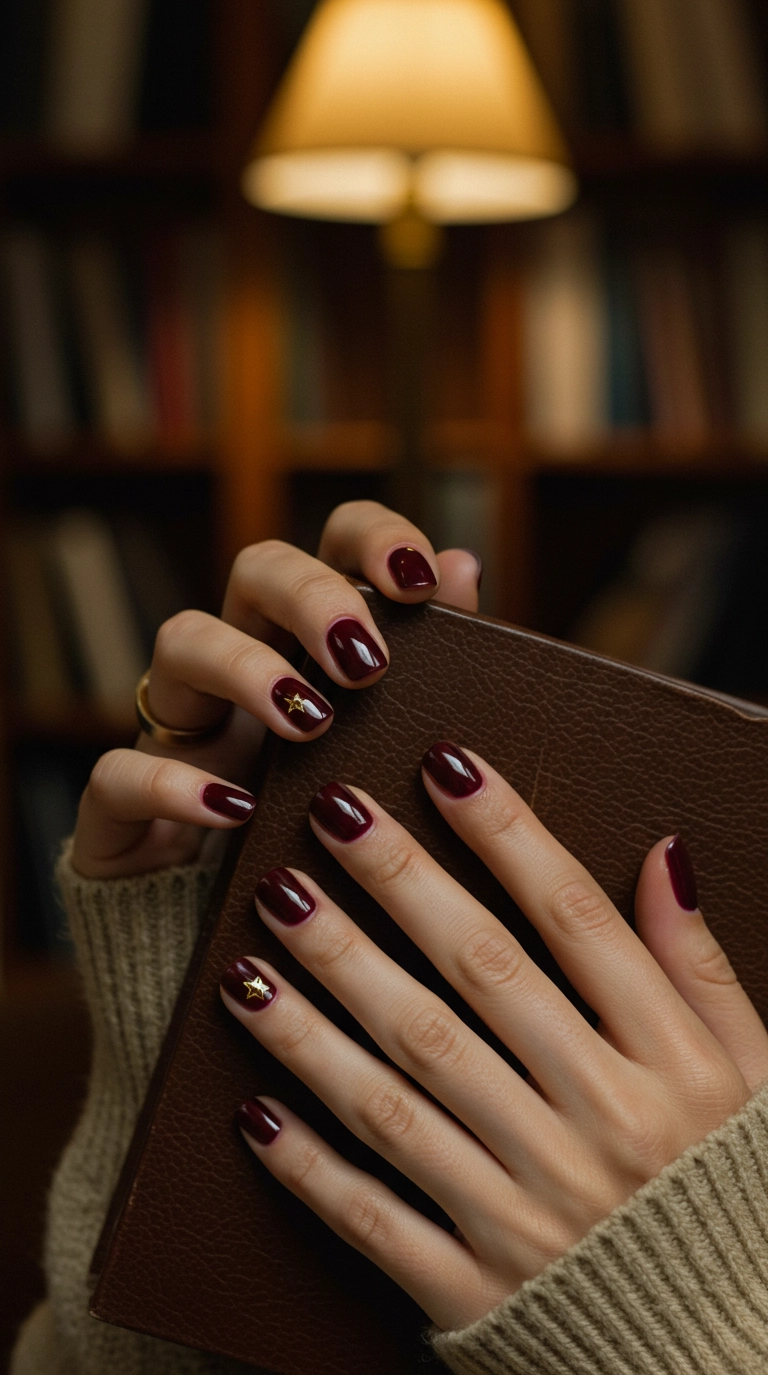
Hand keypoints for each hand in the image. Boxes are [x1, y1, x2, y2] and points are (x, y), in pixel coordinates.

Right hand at [70, 504, 480, 877]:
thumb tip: (460, 564)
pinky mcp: (123, 805)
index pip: (333, 544)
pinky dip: (176, 785)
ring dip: (246, 668)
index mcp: (314, 646)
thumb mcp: (384, 759)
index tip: (419, 579)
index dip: (373, 538)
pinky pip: (121, 772)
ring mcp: (179, 727)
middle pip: (257, 568)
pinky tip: (237, 809)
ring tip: (309, 722)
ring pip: (181, 641)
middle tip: (366, 662)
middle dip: (314, 597)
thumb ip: (426, 666)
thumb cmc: (328, 844)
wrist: (247, 954)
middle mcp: (242, 665)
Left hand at [220, 745, 767, 1331]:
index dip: (507, 832)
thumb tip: (664, 851)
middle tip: (328, 815)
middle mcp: (597, 1127)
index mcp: (669, 1067)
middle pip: (477, 981)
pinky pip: (376, 1217)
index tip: (443, 763)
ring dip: (325, 1006)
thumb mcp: (750, 1076)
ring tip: (264, 929)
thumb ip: (700, 966)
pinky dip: (310, 1163)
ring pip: (405, 1088)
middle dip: (396, 888)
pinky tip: (250, 1100)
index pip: (576, 921)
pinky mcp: (475, 1288)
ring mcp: (530, 1211)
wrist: (722, 1354)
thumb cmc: (729, 1192)